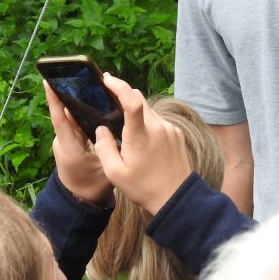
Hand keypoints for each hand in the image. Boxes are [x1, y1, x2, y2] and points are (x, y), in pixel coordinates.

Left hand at [44, 80, 111, 203]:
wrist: (80, 202)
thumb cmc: (93, 188)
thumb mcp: (106, 171)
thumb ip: (109, 150)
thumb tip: (114, 127)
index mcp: (68, 148)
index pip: (60, 120)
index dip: (54, 100)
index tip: (47, 81)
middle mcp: (63, 142)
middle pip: (66, 113)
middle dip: (71, 93)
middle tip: (79, 74)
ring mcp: (66, 141)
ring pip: (72, 117)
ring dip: (78, 102)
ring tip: (89, 82)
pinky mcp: (71, 142)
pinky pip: (76, 123)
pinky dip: (83, 112)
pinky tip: (94, 100)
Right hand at [92, 74, 191, 215]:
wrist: (177, 199)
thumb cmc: (144, 189)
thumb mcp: (115, 174)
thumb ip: (104, 148)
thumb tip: (101, 129)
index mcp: (140, 136)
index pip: (131, 101)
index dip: (119, 86)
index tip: (106, 79)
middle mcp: (158, 127)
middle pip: (139, 99)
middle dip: (123, 93)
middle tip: (108, 94)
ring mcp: (170, 129)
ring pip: (148, 109)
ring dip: (135, 109)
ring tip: (122, 120)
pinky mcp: (176, 134)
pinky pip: (158, 120)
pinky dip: (146, 120)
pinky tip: (140, 135)